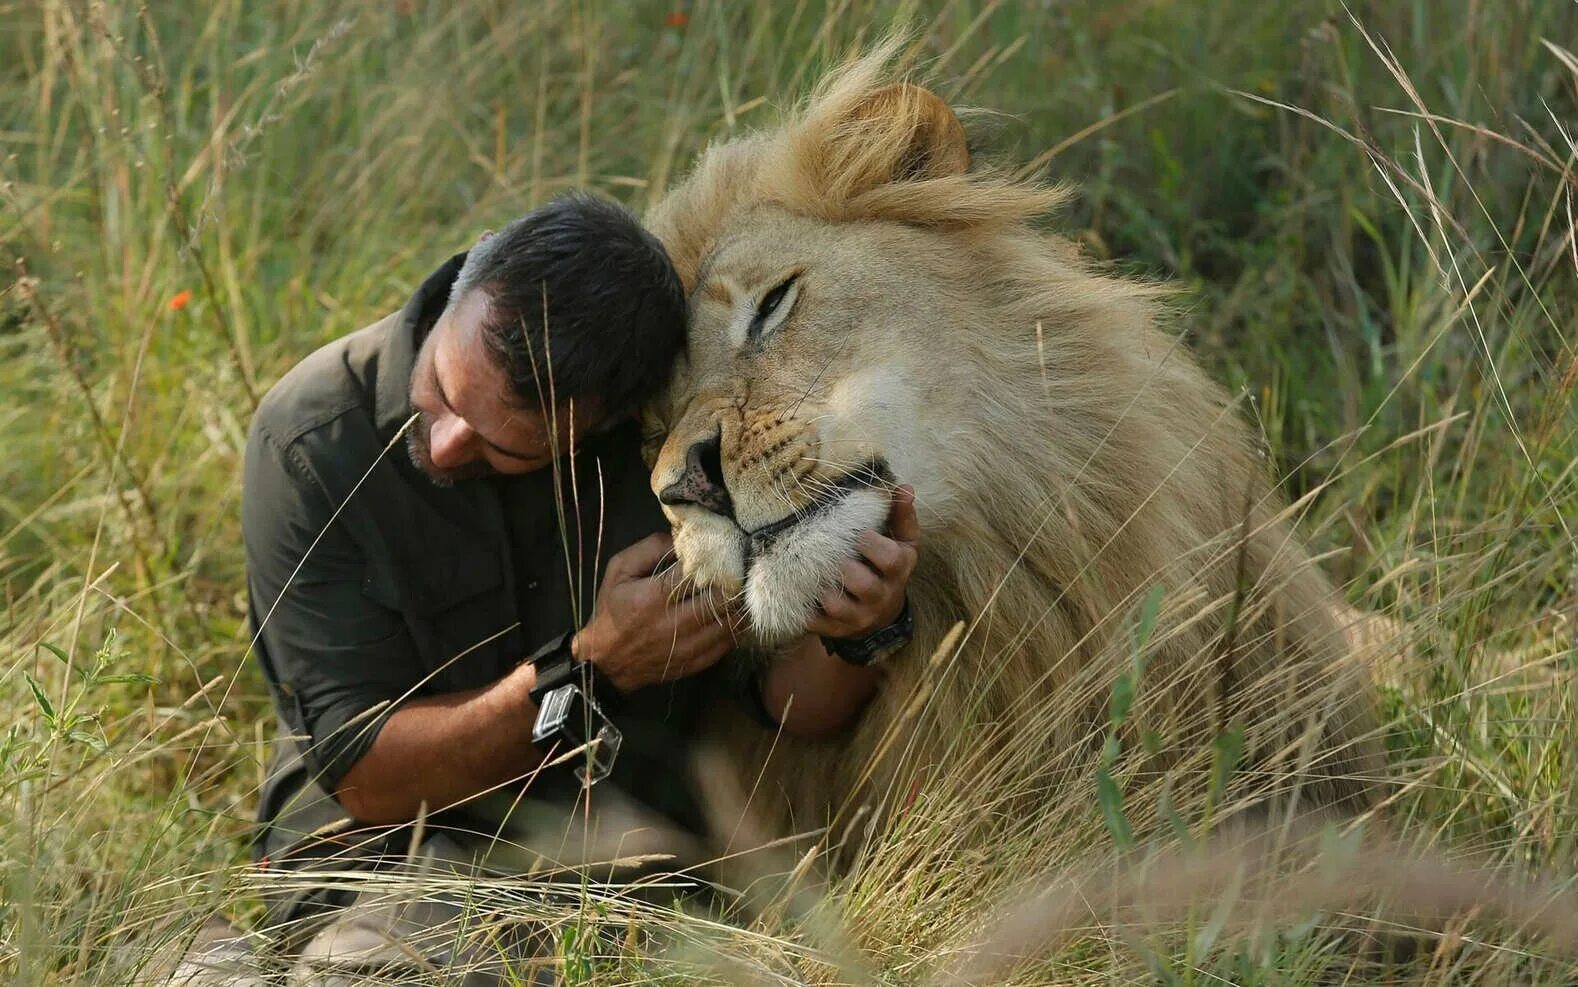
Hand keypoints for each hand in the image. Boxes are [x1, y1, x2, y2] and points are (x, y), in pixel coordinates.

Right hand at [572, 532, 737, 691]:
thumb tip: (682, 538)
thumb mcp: (619, 570)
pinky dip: (735, 627)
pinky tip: (734, 614)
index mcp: (654, 596)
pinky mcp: (695, 662)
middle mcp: (674, 622)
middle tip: (739, 569)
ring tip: (740, 590)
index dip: (713, 559)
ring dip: (737, 604)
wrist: (605, 661)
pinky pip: (727, 643)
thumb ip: (650, 548)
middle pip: (719, 597)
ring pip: (729, 622)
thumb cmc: (612, 610)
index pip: (697, 572)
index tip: (721, 549)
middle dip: (732, 581)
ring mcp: (687, 646)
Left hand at [807, 485, 919, 639]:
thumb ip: (901, 515)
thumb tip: (904, 488)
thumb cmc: (886, 567)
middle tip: (837, 558)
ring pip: (837, 606)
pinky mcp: (836, 629)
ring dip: (823, 590)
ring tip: (815, 575)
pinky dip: (804, 609)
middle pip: (864, 585)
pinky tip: (798, 593)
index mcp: (898, 570)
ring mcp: (858, 616)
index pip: (891, 560)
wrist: (881, 614)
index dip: (873, 546)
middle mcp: (880, 596)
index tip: (859, 534)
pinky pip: (814, 622)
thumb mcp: (900, 542)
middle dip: (847, 569)